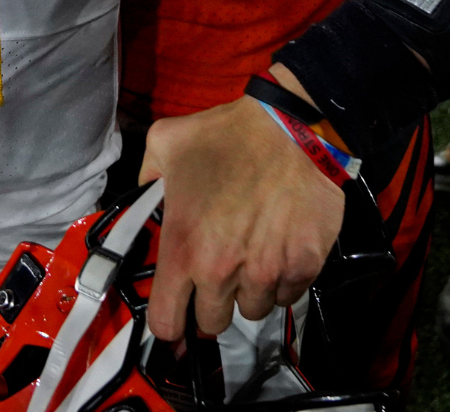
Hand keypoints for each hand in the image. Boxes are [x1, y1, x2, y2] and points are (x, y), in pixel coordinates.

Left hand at [138, 65, 344, 340]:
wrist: (290, 126)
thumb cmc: (224, 135)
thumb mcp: (164, 144)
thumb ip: (146, 178)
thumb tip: (145, 200)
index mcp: (183, 248)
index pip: (166, 323)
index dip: (169, 323)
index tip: (176, 311)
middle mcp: (222, 272)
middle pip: (212, 324)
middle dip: (211, 304)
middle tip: (218, 275)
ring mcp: (267, 273)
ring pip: (253, 311)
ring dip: (249, 292)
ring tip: (251, 258)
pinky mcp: (304, 266)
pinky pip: (288, 296)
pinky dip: (283, 282)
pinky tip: (279, 251)